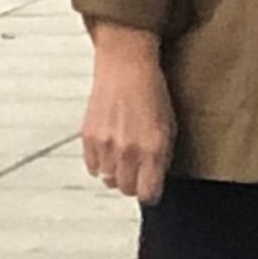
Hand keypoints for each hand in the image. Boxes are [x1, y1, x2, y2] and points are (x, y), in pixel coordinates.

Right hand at [79, 24, 174, 202]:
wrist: (126, 64)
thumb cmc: (151, 91)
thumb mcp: (169, 126)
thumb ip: (161, 157)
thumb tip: (154, 180)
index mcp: (153, 149)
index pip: (147, 194)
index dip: (150, 193)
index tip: (150, 188)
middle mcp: (128, 150)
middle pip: (126, 189)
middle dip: (132, 183)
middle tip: (136, 170)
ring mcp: (106, 144)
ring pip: (107, 179)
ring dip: (115, 171)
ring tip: (122, 154)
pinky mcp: (88, 136)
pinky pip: (92, 166)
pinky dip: (99, 161)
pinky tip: (108, 146)